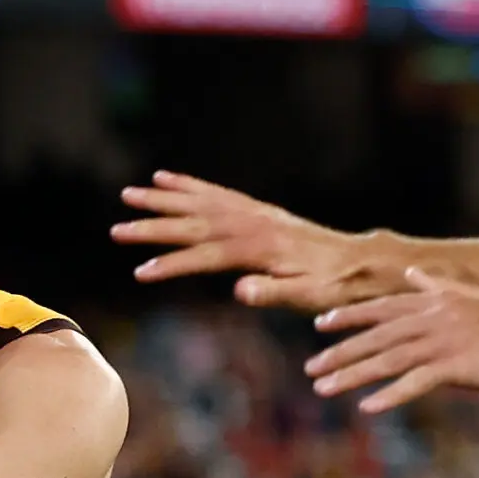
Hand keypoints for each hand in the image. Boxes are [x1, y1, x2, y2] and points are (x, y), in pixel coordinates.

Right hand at [113, 171, 397, 311]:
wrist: (361, 263)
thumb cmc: (335, 288)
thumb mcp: (309, 298)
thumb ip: (273, 293)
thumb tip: (240, 291)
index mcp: (261, 249)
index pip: (206, 255)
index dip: (172, 264)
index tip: (141, 273)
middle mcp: (254, 223)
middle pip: (195, 223)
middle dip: (154, 226)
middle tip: (117, 231)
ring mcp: (256, 214)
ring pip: (201, 202)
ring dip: (164, 198)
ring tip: (129, 194)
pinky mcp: (259, 211)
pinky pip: (218, 194)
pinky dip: (190, 185)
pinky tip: (167, 179)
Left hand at [307, 269, 478, 413]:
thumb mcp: (473, 296)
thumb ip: (438, 286)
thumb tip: (413, 272)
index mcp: (436, 300)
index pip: (382, 307)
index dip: (349, 317)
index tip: (319, 326)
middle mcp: (434, 316)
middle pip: (376, 335)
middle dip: (340, 352)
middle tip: (311, 367)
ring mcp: (445, 341)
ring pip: (387, 359)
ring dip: (352, 375)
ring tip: (323, 389)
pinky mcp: (459, 366)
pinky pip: (416, 383)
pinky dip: (390, 395)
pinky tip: (367, 408)